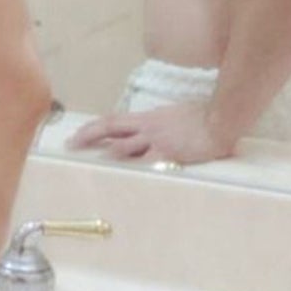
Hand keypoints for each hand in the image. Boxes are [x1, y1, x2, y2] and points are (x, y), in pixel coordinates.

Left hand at [66, 100, 235, 164]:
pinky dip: (133, 168)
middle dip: (88, 135)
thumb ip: (159, 123)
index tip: (79, 133)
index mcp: (147, 118)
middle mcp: (146, 126)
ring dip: (105, 153)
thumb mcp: (173, 115)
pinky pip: (145, 161)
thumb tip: (150, 130)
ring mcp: (155, 139)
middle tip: (71, 143)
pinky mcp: (167, 152)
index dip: (94, 126)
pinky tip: (122, 175)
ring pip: (122, 145)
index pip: (114, 121)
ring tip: (90, 161)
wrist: (219, 120)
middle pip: (109, 127)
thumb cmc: (201, 117)